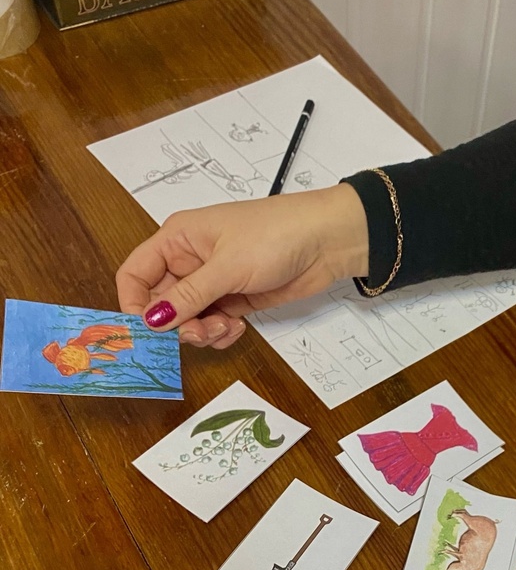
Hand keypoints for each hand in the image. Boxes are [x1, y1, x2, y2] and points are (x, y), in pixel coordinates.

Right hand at [115, 183, 368, 347]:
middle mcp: (189, 260)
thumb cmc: (275, 235)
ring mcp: (214, 282)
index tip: (148, 331)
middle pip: (161, 304)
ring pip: (188, 319)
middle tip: (201, 332)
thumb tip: (152, 320)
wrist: (327, 240)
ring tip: (226, 327)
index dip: (134, 305)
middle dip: (177, 325)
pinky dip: (220, 333)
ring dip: (202, 332)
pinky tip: (238, 327)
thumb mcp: (227, 266)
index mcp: (177, 239)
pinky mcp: (236, 299)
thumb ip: (188, 295)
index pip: (135, 274)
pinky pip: (213, 324)